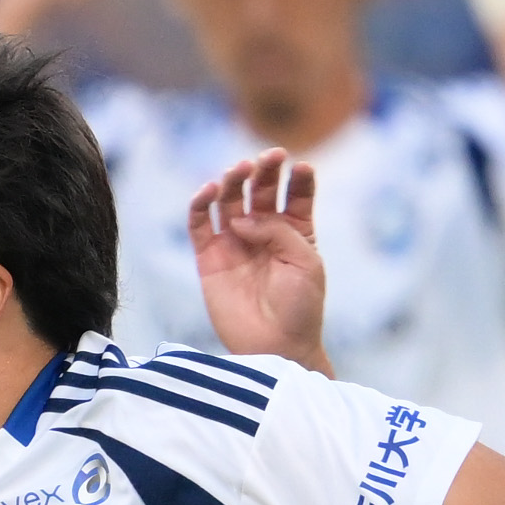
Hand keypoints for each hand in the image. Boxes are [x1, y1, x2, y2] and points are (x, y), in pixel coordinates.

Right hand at [183, 148, 330, 361]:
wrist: (276, 347)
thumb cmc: (300, 307)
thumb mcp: (304, 262)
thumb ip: (278, 231)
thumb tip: (241, 219)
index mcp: (295, 233)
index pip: (295, 195)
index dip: (297, 178)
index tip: (300, 166)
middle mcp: (264, 233)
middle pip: (260, 190)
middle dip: (264, 171)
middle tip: (269, 157)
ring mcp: (235, 243)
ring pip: (229, 200)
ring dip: (233, 181)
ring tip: (240, 170)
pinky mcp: (209, 258)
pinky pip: (200, 223)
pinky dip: (200, 204)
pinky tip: (209, 190)